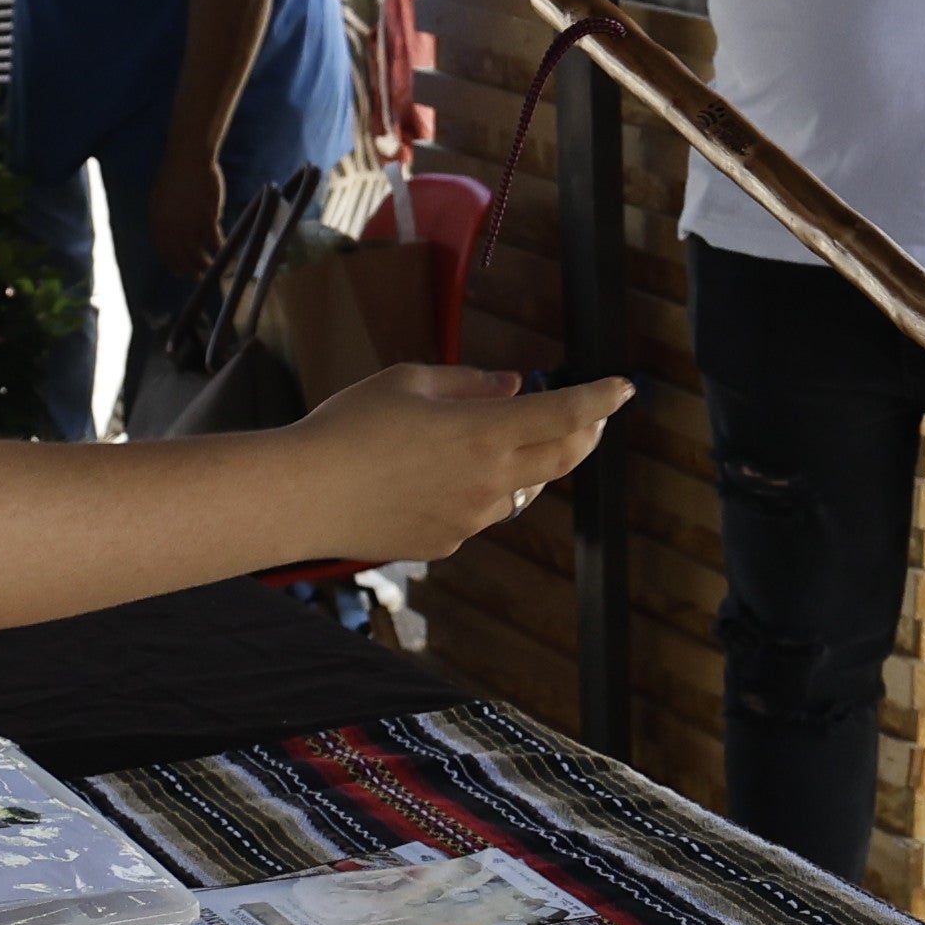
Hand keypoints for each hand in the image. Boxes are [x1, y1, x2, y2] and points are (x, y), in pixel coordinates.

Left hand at [150, 149, 226, 281]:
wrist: (188, 159)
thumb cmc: (173, 176)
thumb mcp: (160, 201)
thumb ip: (165, 221)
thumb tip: (174, 239)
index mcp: (158, 223)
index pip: (165, 252)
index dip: (174, 264)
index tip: (180, 272)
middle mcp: (172, 229)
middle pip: (182, 257)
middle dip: (191, 269)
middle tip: (199, 276)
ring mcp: (190, 225)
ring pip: (199, 253)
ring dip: (207, 263)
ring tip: (213, 267)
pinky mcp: (208, 218)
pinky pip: (214, 240)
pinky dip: (220, 248)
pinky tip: (224, 251)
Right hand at [295, 362, 631, 558]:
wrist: (302, 494)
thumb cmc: (349, 426)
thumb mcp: (409, 381)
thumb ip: (470, 383)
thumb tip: (512, 387)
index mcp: (485, 432)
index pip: (566, 415)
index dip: (601, 399)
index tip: (623, 389)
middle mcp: (489, 481)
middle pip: (562, 459)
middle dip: (584, 434)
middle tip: (589, 417)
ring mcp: (470, 519)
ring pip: (518, 490)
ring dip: (520, 465)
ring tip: (477, 442)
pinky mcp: (446, 543)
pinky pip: (477, 514)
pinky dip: (473, 492)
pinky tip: (427, 478)